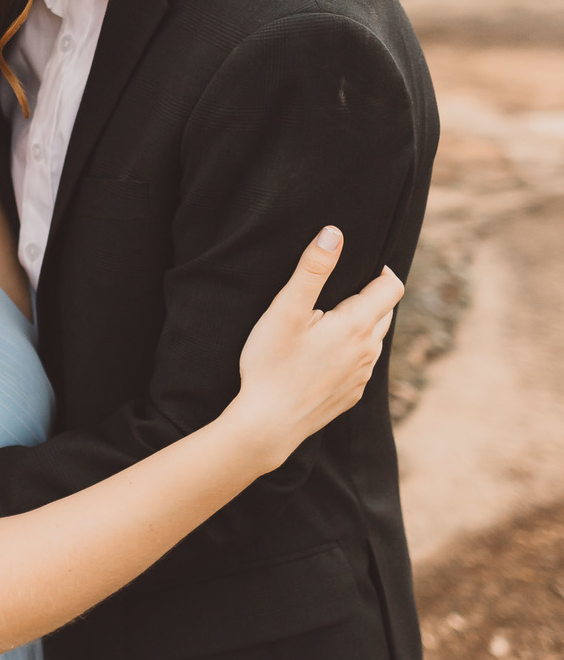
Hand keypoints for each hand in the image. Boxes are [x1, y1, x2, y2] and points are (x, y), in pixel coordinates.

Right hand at [233, 228, 403, 469]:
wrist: (267, 425)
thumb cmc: (271, 364)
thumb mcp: (286, 310)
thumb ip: (312, 268)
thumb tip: (335, 234)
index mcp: (357, 325)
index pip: (392, 286)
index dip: (382, 270)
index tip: (362, 264)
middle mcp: (368, 351)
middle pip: (385, 312)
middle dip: (370, 296)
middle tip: (340, 289)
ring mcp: (362, 377)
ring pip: (374, 339)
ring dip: (361, 324)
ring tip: (330, 319)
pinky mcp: (351, 395)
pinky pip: (362, 365)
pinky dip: (351, 352)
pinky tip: (323, 354)